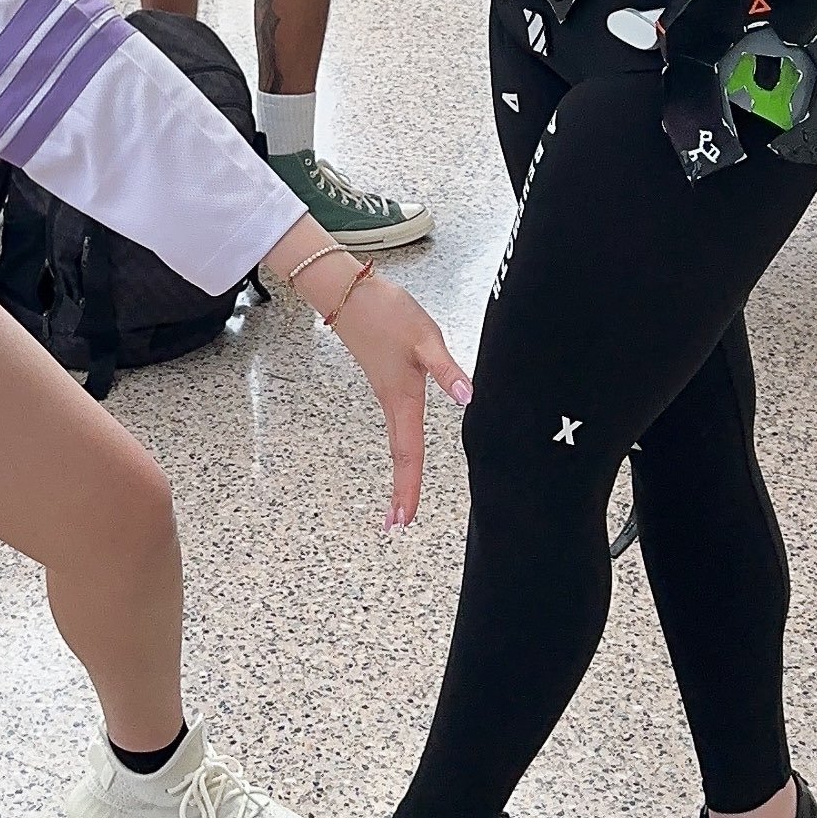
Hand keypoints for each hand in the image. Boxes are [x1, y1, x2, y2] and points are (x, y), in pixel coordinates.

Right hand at [268, 227, 471, 528]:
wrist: (347, 292)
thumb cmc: (384, 312)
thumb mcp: (424, 338)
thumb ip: (447, 370)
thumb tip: (469, 399)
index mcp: (402, 398)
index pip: (409, 453)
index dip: (408, 487)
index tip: (404, 519)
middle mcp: (392, 402)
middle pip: (400, 456)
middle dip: (400, 492)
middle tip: (397, 525)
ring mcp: (387, 393)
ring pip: (397, 443)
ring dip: (400, 474)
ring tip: (400, 504)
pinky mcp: (386, 382)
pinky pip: (396, 426)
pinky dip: (401, 449)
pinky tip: (405, 452)